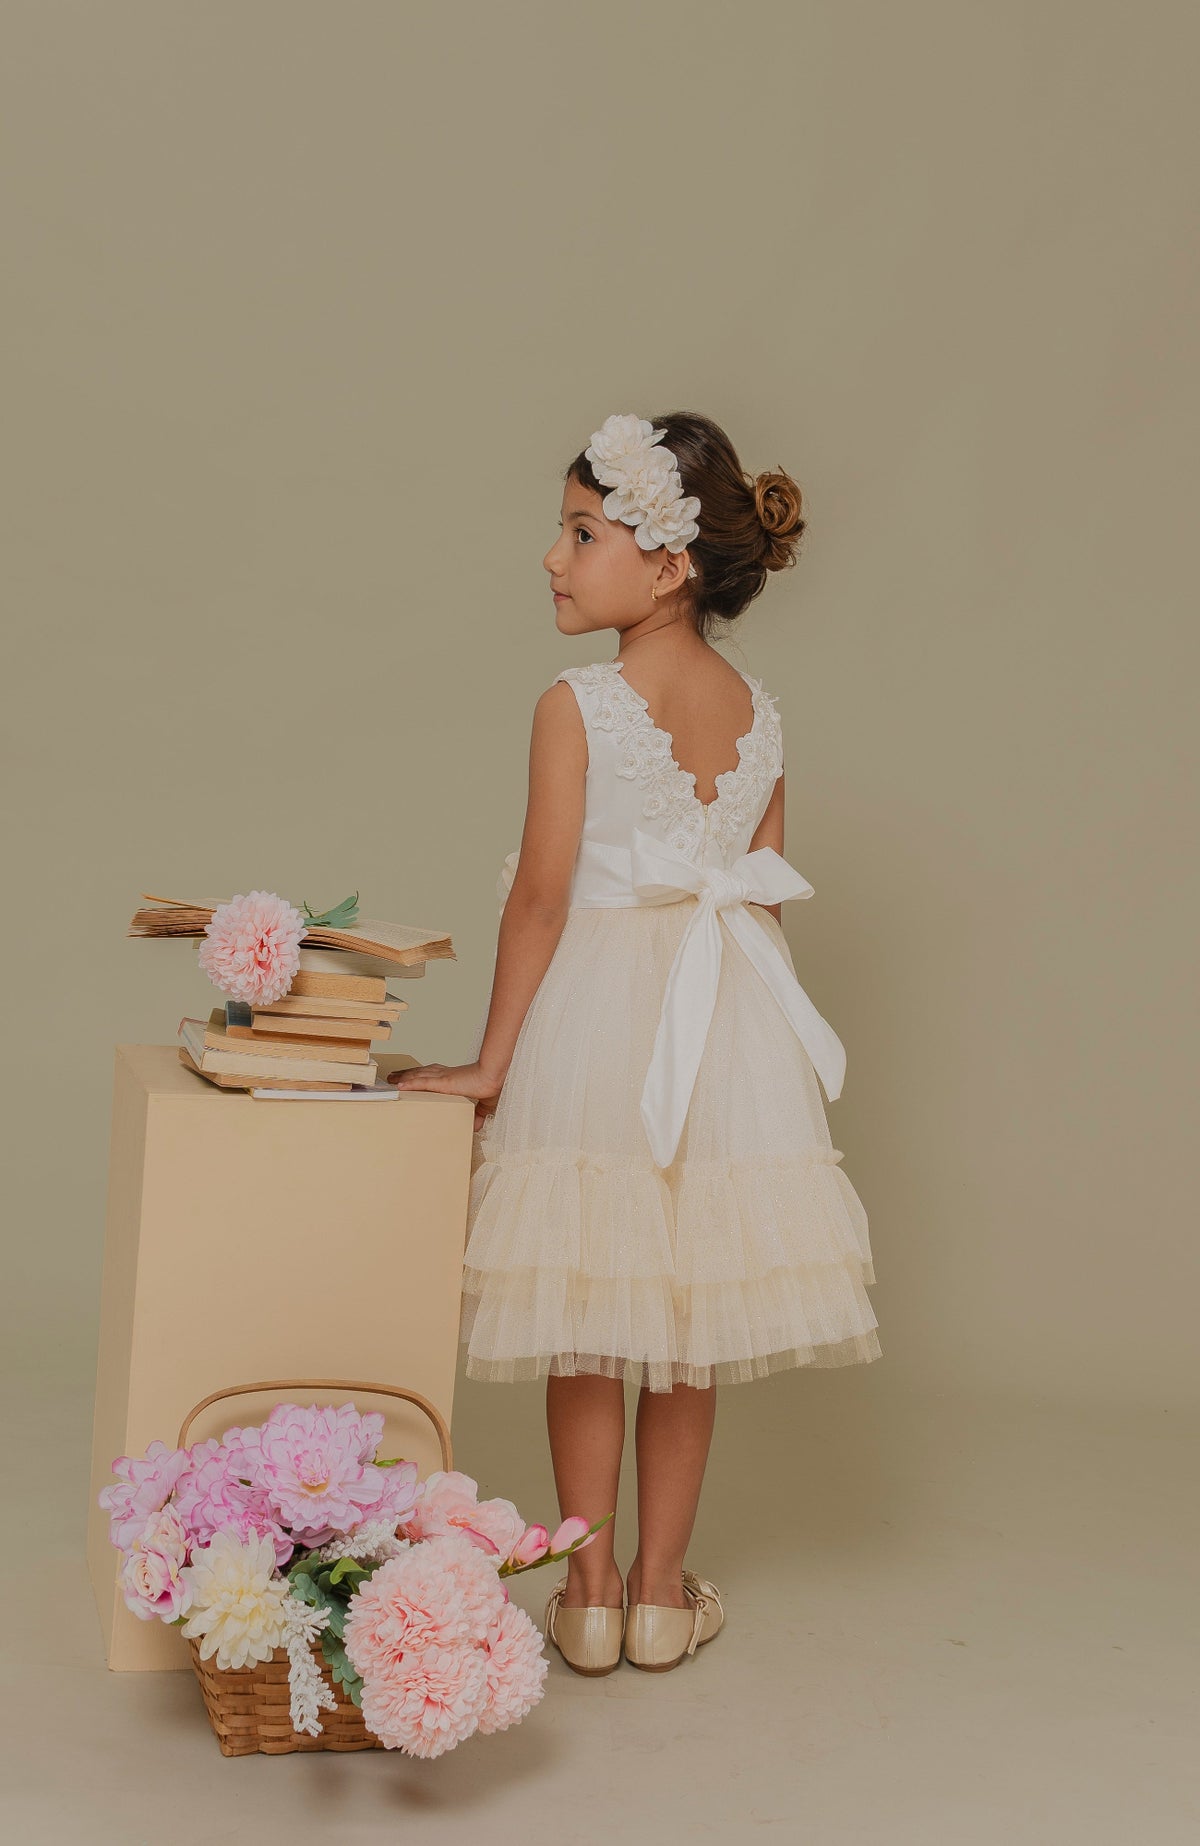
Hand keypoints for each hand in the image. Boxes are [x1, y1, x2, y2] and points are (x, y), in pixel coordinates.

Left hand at [387, 1059, 503, 1130]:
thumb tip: (476, 1126)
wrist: (494, 1076)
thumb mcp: (484, 1104)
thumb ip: (479, 1114)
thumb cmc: (492, 1084)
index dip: (420, 1075)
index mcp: (454, 1079)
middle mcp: (445, 1075)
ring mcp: (443, 1077)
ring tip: (390, 1078)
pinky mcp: (443, 1082)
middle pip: (420, 1072)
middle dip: (406, 1073)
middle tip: (392, 1076)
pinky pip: (422, 1082)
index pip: (432, 1075)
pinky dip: (410, 1083)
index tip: (411, 1076)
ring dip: (403, 1076)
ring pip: (418, 1075)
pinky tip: (399, 1084)